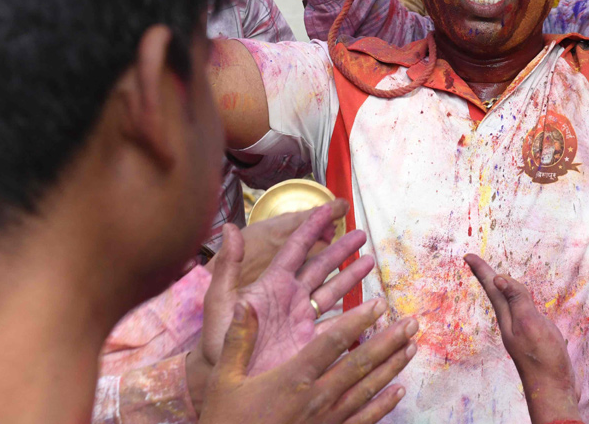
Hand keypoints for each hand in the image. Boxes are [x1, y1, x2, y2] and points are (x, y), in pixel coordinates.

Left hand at [193, 205, 375, 405]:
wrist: (226, 379)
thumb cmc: (218, 340)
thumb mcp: (219, 300)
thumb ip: (228, 265)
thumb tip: (230, 227)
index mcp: (272, 282)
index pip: (296, 247)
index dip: (313, 226)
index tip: (331, 208)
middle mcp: (291, 296)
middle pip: (321, 266)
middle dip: (341, 248)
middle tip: (360, 232)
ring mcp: (302, 318)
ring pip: (333, 290)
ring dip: (351, 275)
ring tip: (370, 260)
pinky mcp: (310, 342)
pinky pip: (336, 324)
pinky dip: (354, 315)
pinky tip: (371, 306)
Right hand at [200, 297, 416, 423]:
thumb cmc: (225, 423)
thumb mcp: (224, 380)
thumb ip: (238, 340)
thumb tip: (246, 302)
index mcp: (293, 379)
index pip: (333, 342)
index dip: (358, 320)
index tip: (380, 303)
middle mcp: (316, 398)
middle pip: (360, 363)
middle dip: (389, 340)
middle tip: (412, 322)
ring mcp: (326, 422)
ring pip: (368, 390)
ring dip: (393, 367)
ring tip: (412, 348)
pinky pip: (364, 421)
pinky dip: (383, 405)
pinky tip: (398, 392)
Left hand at [465, 254, 579, 423]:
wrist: (553, 388)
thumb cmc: (542, 357)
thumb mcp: (529, 323)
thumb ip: (516, 300)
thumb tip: (498, 278)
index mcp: (507, 317)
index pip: (492, 287)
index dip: (481, 270)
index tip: (467, 255)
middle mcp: (511, 322)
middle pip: (496, 293)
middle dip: (487, 276)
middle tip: (475, 262)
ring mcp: (522, 331)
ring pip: (508, 302)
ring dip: (500, 288)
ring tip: (493, 277)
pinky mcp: (534, 336)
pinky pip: (521, 312)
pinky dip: (517, 300)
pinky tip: (519, 303)